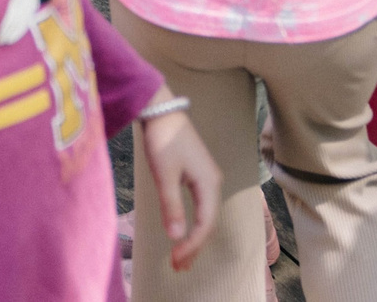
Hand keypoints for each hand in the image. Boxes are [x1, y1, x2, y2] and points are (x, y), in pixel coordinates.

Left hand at [139, 107, 218, 271]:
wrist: (162, 110)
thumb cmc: (162, 139)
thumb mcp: (164, 174)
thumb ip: (171, 206)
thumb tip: (177, 236)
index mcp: (209, 183)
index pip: (205, 224)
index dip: (192, 245)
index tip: (176, 260)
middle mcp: (214, 183)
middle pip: (208, 223)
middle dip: (194, 247)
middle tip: (177, 267)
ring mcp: (208, 179)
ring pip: (206, 216)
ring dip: (194, 238)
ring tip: (181, 258)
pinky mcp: (199, 175)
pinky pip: (201, 207)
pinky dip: (193, 224)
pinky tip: (183, 234)